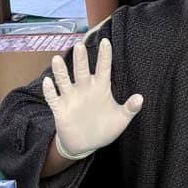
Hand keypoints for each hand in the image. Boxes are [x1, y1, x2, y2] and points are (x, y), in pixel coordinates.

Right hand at [42, 40, 144, 161]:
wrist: (86, 144)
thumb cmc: (104, 128)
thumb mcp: (120, 120)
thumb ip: (130, 109)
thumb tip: (140, 98)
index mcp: (100, 88)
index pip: (103, 68)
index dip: (105, 56)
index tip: (106, 42)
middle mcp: (84, 89)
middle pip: (81, 70)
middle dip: (81, 59)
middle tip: (80, 46)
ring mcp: (71, 98)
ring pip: (64, 80)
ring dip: (60, 71)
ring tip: (57, 60)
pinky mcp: (60, 109)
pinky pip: (53, 98)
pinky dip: (49, 91)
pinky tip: (48, 82)